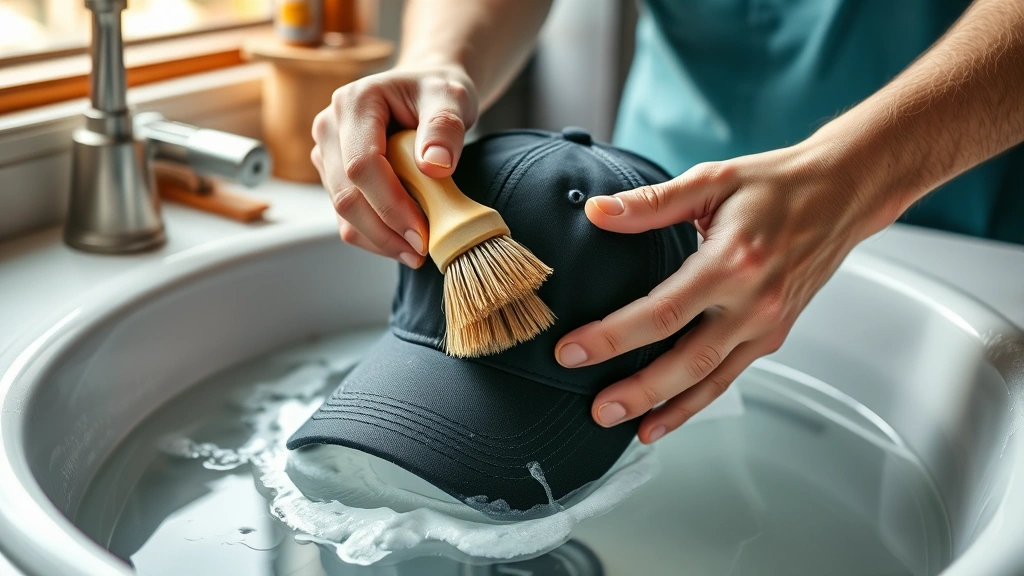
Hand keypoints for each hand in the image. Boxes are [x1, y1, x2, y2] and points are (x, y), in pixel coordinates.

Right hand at [310, 65, 478, 266]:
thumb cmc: (438, 93)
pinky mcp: (333, 177)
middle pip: (346, 195)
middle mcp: (329, 127)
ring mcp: (327, 154)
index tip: (422, 231)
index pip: (362, 165)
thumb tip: (434, 165)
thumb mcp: (453, 97)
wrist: (424, 94)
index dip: (390, 204)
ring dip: (380, 240)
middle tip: (422, 252)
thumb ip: (446, 126)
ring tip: (418, 252)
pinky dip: (376, 238)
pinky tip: (404, 244)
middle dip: (385, 231)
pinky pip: (348, 219)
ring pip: (343, 213)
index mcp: (354, 102)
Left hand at [554, 141, 890, 443]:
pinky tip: (666, 416)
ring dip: (667, 409)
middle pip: (686, 362)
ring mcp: (766, 325)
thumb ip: (651, 203)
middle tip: (596, 408)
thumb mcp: (712, 180)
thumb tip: (597, 212)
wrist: (843, 194)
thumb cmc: (776, 185)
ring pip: (710, 380)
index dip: (613, 337)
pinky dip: (696, 401)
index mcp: (732, 262)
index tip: (572, 352)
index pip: (661, 312)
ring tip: (626, 428)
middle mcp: (753, 303)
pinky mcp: (773, 335)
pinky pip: (729, 377)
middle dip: (637, 391)